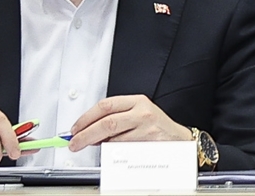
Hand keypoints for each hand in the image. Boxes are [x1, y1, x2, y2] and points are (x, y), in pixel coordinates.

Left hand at [67, 94, 190, 151]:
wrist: (180, 140)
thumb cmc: (156, 127)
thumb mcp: (138, 113)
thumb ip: (115, 117)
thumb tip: (87, 129)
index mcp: (137, 101)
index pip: (105, 105)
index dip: (86, 118)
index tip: (75, 128)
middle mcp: (142, 113)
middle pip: (106, 123)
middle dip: (85, 135)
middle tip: (75, 143)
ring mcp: (146, 129)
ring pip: (113, 139)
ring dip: (100, 146)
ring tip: (97, 146)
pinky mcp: (148, 145)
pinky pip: (123, 151)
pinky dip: (113, 153)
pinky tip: (113, 152)